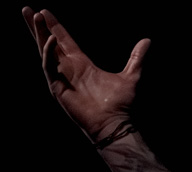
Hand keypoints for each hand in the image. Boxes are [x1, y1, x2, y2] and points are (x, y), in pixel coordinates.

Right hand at [23, 7, 148, 142]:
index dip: (55, 27)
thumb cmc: (122, 104)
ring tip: (33, 16)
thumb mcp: (132, 76)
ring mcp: (62, 78)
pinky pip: (49, 67)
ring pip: (45, 51)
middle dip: (38, 27)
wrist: (115, 123)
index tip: (44, 11)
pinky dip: (48, 53)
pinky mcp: (58, 87)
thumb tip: (147, 40)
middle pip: (49, 43)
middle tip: (28, 9)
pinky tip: (50, 40)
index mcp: (82, 64)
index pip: (64, 41)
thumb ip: (137, 58)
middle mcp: (70, 69)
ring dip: (38, 34)